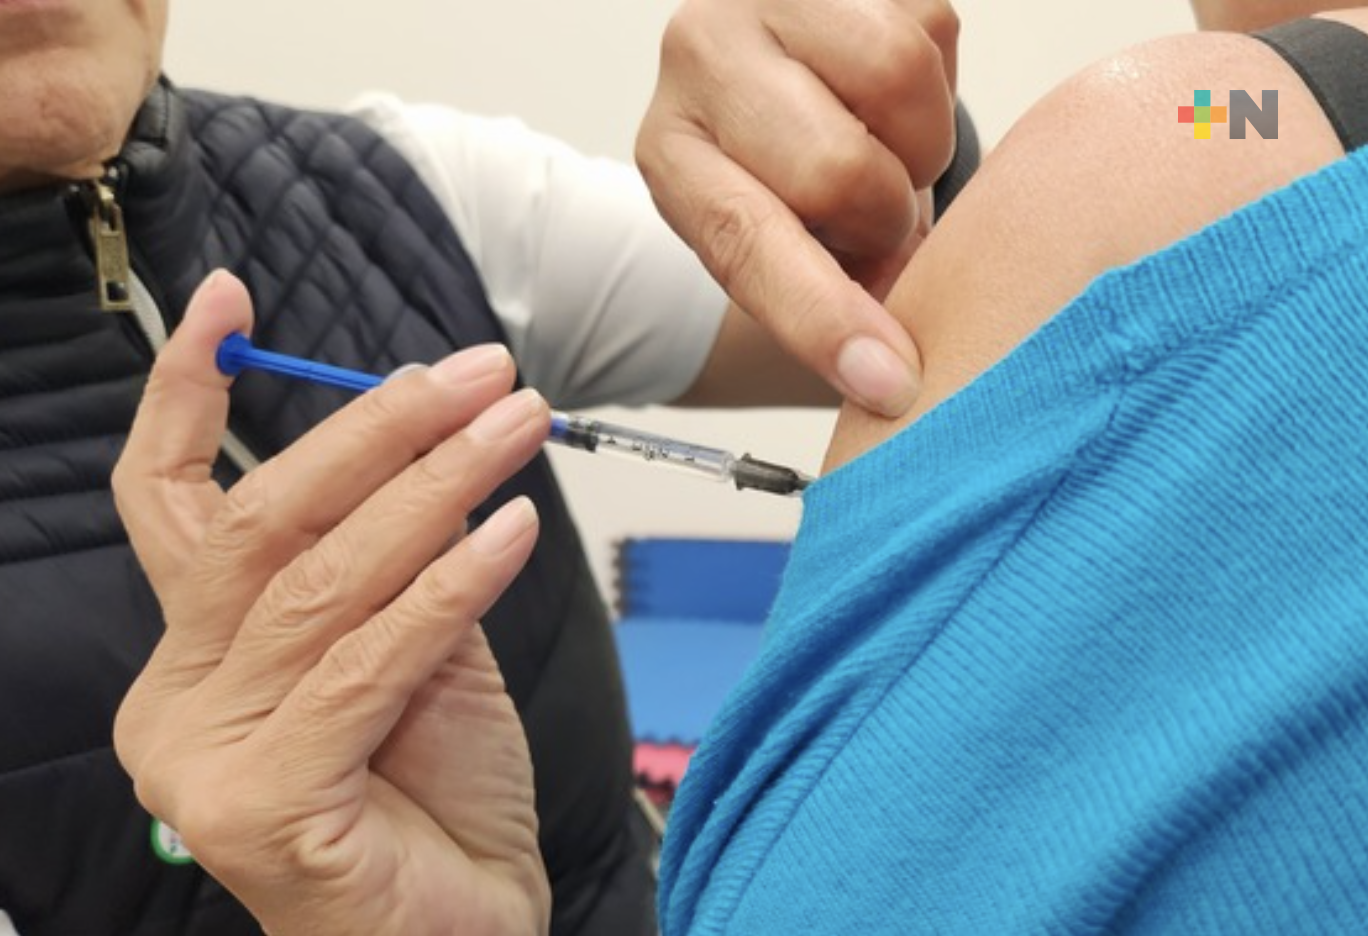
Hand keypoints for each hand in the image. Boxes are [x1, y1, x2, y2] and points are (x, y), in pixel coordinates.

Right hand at [112, 271, 550, 935]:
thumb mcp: (419, 655)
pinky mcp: (259, 805)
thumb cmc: (442, 801)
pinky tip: (512, 528)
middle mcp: (175, 699)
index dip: (191, 395)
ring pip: (321, 581)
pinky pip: (368, 660)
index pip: (171, 504)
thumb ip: (398, 564)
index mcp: (196, 655)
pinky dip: (450, 586)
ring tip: (517, 425)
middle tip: (478, 372)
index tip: (229, 299)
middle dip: (375, 431)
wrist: (466, 934)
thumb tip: (427, 452)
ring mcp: (203, 758)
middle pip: (258, 524)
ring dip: (433, 487)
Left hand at [637, 0, 958, 417]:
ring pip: (898, 85)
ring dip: (920, 146)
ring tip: (888, 150)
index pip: (746, 243)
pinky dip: (936, 83)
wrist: (789, 64)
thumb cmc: (784, 168)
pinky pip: (933, 30)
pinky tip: (893, 96)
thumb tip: (894, 372)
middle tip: (878, 223)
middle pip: (837, 170)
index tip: (888, 383)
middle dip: (884, 217)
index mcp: (673, 154)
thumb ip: (823, 292)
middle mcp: (700, 60)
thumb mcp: (778, 237)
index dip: (823, 319)